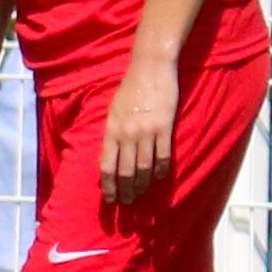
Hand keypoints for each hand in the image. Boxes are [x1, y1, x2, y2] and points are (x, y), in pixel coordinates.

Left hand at [100, 58, 178, 209]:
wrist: (150, 68)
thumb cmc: (130, 88)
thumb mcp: (113, 110)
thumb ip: (112, 132)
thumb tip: (110, 155)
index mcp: (111, 130)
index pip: (106, 165)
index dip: (108, 185)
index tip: (109, 199)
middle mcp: (127, 134)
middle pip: (125, 171)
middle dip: (125, 190)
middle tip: (127, 203)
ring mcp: (146, 131)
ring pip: (144, 167)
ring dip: (142, 184)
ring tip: (141, 194)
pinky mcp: (164, 127)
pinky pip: (163, 155)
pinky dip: (160, 170)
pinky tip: (158, 177)